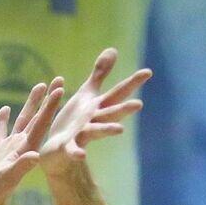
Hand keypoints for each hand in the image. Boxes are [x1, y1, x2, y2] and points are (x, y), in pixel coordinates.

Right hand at [0, 79, 64, 204]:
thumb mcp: (8, 178)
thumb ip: (21, 166)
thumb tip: (34, 156)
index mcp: (26, 148)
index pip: (41, 123)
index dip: (50, 106)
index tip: (60, 89)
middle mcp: (22, 145)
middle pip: (37, 117)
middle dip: (47, 100)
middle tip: (58, 80)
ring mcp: (10, 148)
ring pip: (22, 120)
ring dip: (31, 104)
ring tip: (39, 86)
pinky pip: (1, 132)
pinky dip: (3, 120)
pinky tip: (4, 108)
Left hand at [38, 49, 150, 177]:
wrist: (57, 151)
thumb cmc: (74, 121)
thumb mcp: (87, 95)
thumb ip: (100, 75)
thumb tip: (113, 49)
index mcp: (98, 108)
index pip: (118, 93)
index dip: (132, 83)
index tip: (148, 72)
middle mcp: (93, 121)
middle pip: (111, 114)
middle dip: (124, 109)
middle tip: (139, 104)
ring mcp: (82, 135)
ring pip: (96, 131)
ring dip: (107, 130)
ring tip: (120, 130)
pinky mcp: (67, 147)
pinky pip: (72, 149)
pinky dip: (77, 152)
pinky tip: (82, 155)